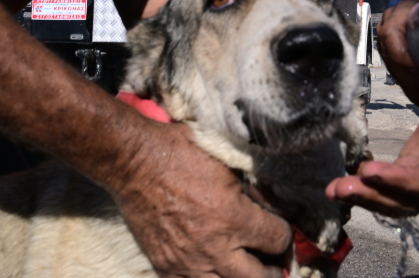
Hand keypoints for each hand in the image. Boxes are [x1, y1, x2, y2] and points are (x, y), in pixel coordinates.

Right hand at [113, 121, 290, 277]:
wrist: (134, 163)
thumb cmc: (180, 153)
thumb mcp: (227, 162)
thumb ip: (252, 190)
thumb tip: (271, 204)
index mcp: (234, 217)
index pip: (278, 240)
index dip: (284, 235)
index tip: (280, 230)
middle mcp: (215, 247)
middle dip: (273, 270)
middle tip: (274, 262)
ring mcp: (189, 262)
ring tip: (245, 270)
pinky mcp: (166, 267)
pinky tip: (214, 271)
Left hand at [325, 84, 418, 216]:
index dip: (403, 182)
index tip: (374, 173)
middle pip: (406, 200)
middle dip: (372, 195)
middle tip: (340, 188)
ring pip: (393, 197)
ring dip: (363, 194)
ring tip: (334, 188)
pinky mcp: (413, 171)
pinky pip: (389, 182)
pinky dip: (366, 182)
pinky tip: (344, 179)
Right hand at [377, 0, 418, 109]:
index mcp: (403, 13)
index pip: (390, 34)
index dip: (399, 54)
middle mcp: (391, 29)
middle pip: (392, 59)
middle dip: (411, 79)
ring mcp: (390, 46)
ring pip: (395, 72)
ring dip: (413, 89)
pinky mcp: (395, 59)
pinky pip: (399, 77)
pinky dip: (413, 91)